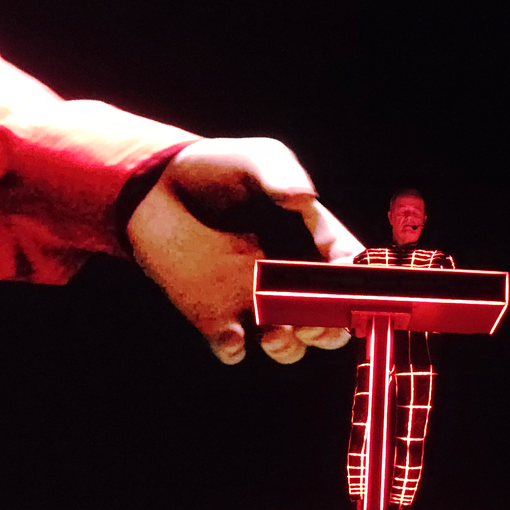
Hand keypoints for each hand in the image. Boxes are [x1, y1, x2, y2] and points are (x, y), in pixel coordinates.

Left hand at [127, 137, 365, 364]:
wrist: (154, 184)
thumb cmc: (215, 168)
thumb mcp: (255, 158)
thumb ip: (280, 173)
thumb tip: (303, 198)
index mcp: (309, 240)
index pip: (346, 268)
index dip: (354, 281)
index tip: (347, 283)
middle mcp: (287, 276)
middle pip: (328, 319)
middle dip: (331, 329)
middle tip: (316, 323)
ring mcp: (251, 298)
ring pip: (288, 343)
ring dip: (290, 347)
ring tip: (274, 334)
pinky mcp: (212, 314)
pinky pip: (231, 347)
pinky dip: (235, 350)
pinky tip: (231, 335)